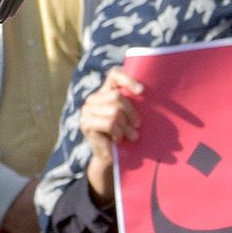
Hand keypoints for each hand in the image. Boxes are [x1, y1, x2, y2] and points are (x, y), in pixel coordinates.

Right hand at [71, 70, 139, 200]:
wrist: (110, 157)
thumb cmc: (123, 134)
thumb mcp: (129, 116)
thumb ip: (133, 102)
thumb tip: (145, 92)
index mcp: (104, 92)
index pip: (114, 74)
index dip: (128, 79)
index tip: (141, 91)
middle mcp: (93, 99)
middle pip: (117, 96)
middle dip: (131, 113)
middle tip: (137, 126)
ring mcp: (87, 111)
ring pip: (114, 111)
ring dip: (126, 127)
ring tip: (130, 136)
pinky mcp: (86, 123)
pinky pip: (109, 123)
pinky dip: (118, 133)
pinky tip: (118, 139)